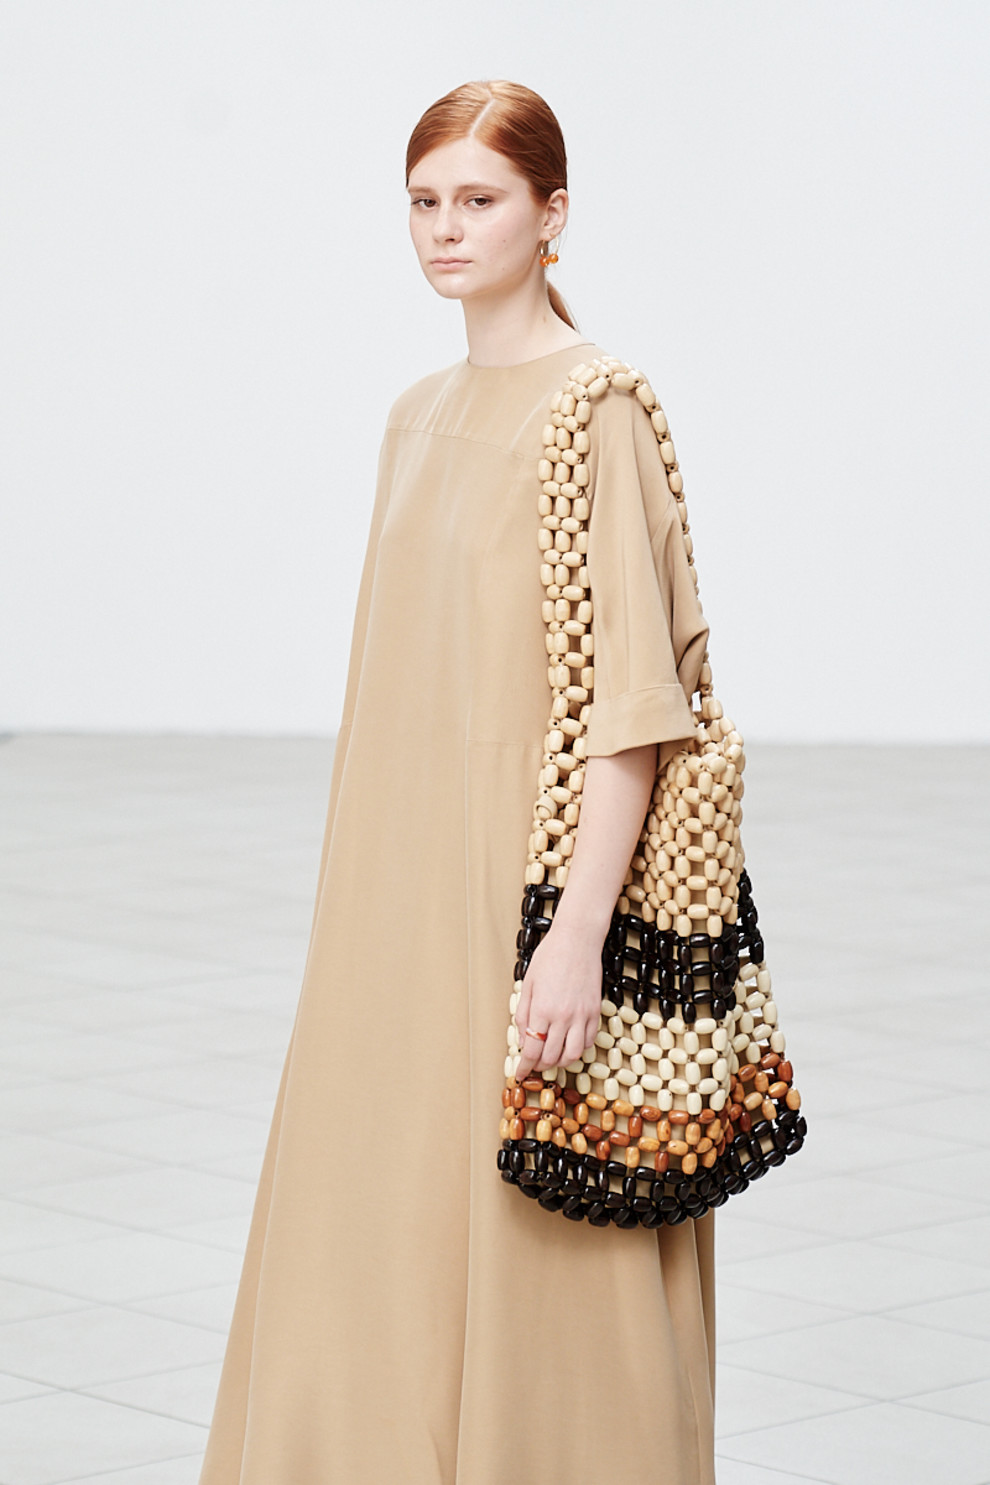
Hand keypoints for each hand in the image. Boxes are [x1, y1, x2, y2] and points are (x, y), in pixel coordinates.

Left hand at [513, 916, 603, 1080]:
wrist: (577, 940)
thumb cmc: (549, 957)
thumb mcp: (528, 984)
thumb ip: (524, 1015)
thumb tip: (524, 1040)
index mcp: (542, 1010)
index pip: (532, 1050)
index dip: (525, 1066)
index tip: (521, 1073)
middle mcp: (562, 1017)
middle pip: (551, 1056)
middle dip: (540, 1066)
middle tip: (535, 1064)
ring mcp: (581, 1015)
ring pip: (573, 1054)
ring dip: (561, 1061)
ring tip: (553, 1057)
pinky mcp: (595, 1012)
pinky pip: (589, 1041)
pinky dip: (578, 1048)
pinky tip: (569, 1043)